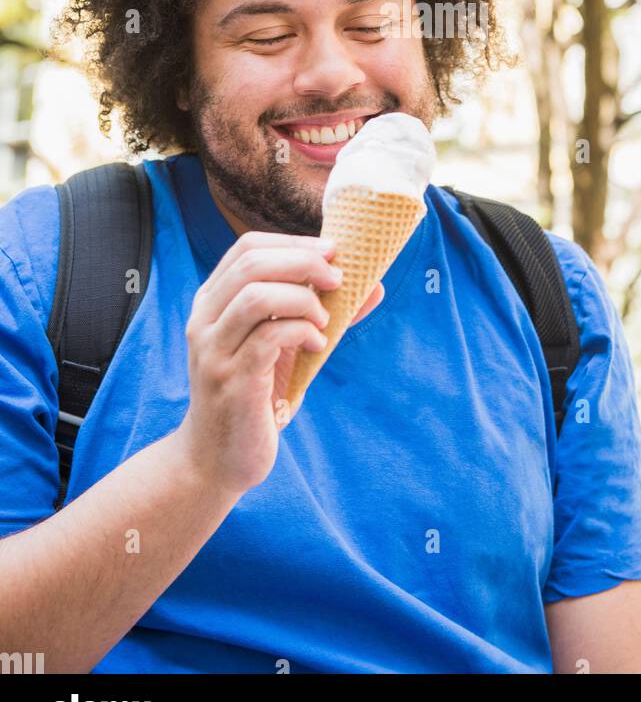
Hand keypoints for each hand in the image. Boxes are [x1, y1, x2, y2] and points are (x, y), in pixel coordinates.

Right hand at [174, 231, 342, 496]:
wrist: (218, 459)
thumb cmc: (255, 395)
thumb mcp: (284, 347)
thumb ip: (319, 313)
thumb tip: (374, 287)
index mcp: (213, 302)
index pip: (247, 248)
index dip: (293, 242)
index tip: (332, 251)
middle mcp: (205, 321)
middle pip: (251, 264)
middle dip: (303, 261)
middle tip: (338, 278)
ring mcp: (214, 351)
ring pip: (256, 296)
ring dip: (303, 299)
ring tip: (325, 319)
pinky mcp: (232, 381)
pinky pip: (269, 338)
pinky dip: (303, 331)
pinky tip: (319, 345)